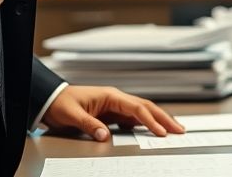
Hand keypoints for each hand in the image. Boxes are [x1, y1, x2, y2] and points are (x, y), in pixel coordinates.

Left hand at [43, 85, 185, 141]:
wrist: (51, 99)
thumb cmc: (61, 103)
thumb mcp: (72, 115)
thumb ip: (89, 125)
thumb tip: (104, 136)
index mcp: (110, 96)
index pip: (136, 108)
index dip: (150, 120)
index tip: (161, 131)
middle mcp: (116, 99)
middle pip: (146, 107)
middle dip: (164, 118)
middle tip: (180, 129)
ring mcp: (115, 106)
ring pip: (142, 112)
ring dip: (158, 120)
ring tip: (173, 130)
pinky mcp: (112, 114)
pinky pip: (134, 119)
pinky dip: (146, 125)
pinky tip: (154, 131)